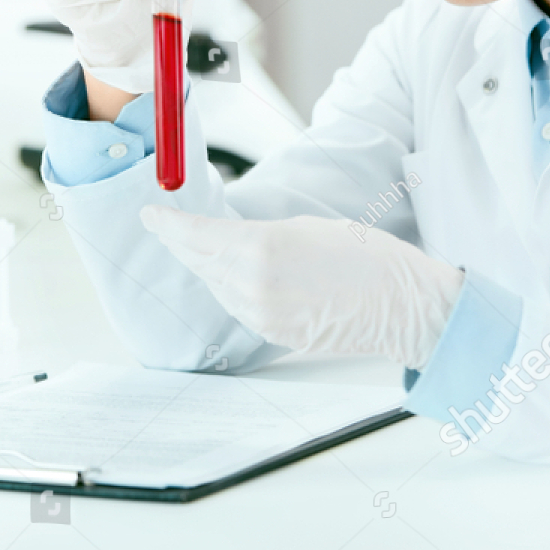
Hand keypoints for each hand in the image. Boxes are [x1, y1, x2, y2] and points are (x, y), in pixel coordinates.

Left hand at [139, 207, 463, 370]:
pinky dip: (227, 287)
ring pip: (215, 285)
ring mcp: (260, 315)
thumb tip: (226, 239)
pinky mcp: (271, 334)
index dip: (168, 225)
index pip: (195, 236)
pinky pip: (236, 306)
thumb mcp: (304, 227)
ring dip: (202, 265)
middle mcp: (252, 285)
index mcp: (260, 248)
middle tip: (162, 227)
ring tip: (192, 246)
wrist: (400, 305)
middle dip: (178, 243)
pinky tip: (226, 274)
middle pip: (198, 262)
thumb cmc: (364, 256)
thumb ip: (257, 234)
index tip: (150, 215)